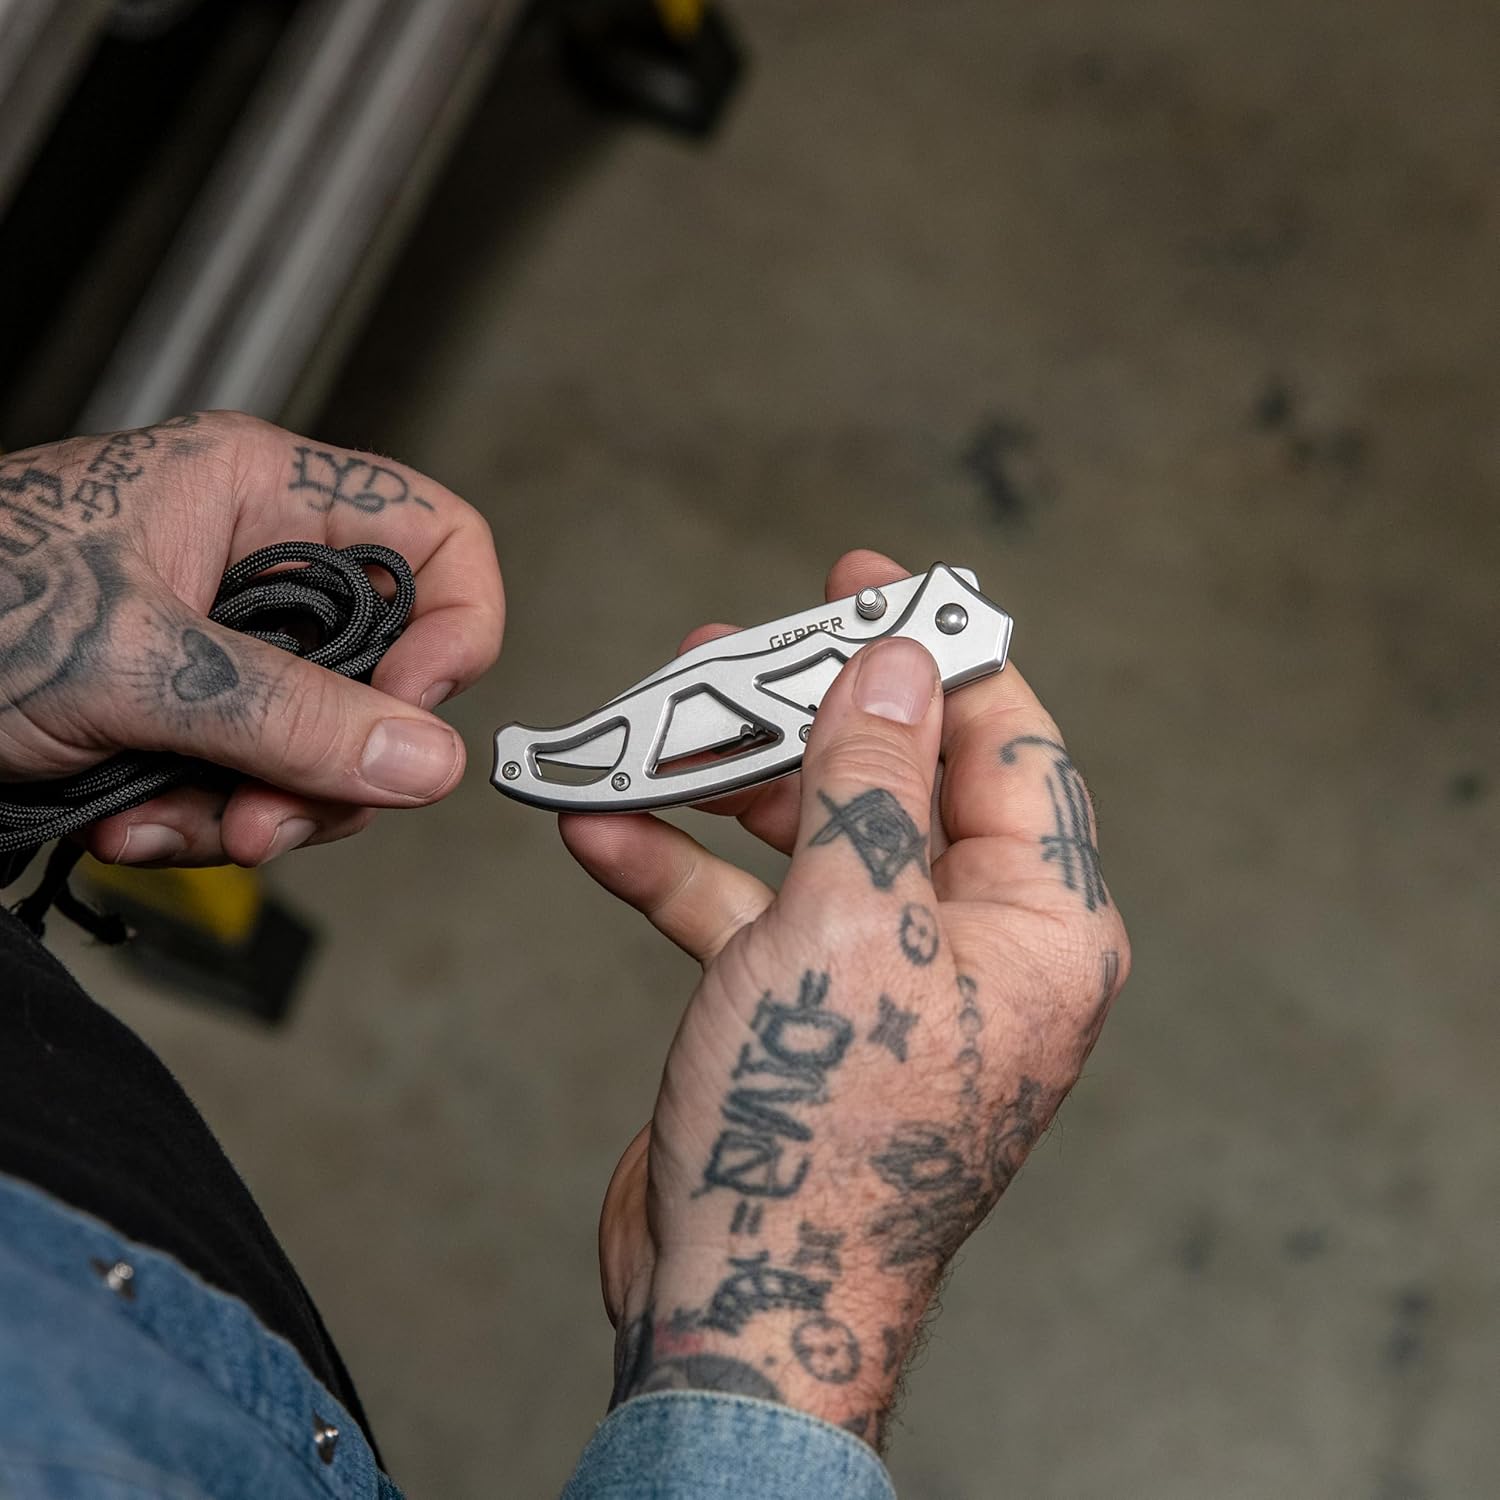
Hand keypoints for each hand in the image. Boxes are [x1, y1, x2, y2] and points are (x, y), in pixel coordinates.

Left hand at [0, 412, 502, 864]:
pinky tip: (130, 828)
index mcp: (257, 493)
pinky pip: (256, 782)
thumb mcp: (131, 663)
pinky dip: (203, 825)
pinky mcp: (188, 713)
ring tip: (173, 826)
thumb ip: (289, 715)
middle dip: (333, 763)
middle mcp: (255, 567)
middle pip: (387, 670)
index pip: (437, 540)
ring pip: (324, 745)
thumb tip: (425, 759)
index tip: (412, 719)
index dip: (454, 630)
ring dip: (259, 811)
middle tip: (269, 818)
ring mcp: (223, 646)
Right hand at [562, 550, 1128, 1447]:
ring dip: (727, 786)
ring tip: (653, 722)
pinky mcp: (806, 1013)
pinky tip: (601, 828)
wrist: (741, 1307)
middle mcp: (977, 945)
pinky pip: (752, 913)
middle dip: (804, 713)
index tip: (861, 582)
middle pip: (896, 782)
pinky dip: (681, 871)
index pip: (1002, 742)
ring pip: (814, 841)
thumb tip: (900, 659)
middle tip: (730, 650)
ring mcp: (885, 980)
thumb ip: (873, 780)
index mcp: (1040, 923)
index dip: (933, 649)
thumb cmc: (822, 1137)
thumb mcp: (851, 923)